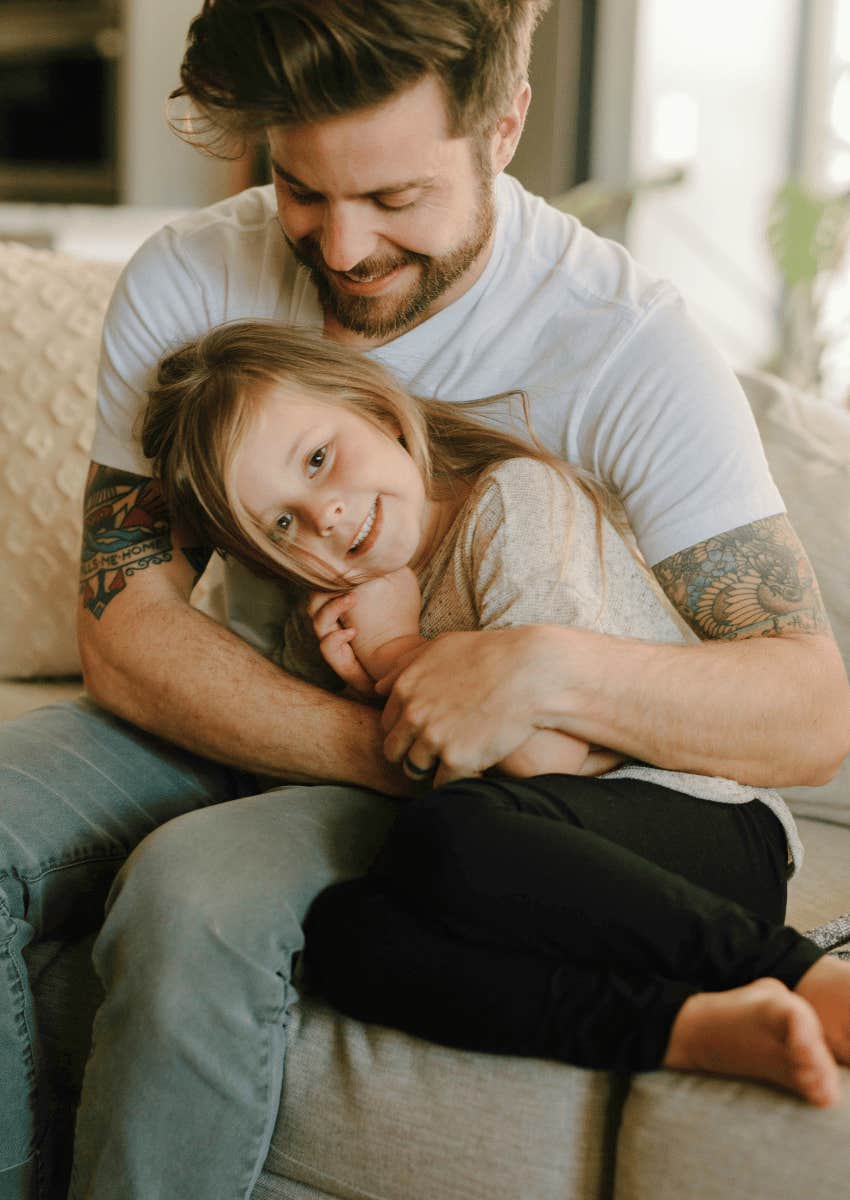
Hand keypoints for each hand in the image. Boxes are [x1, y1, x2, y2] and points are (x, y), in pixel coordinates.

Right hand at [308, 568, 421, 694]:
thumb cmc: (398, 621)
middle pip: (314, 600)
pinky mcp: (339, 661)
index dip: (329, 572)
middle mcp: (335, 621)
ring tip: (352, 599)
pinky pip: (327, 647)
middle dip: (325, 587)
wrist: (403, 657)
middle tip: (345, 577)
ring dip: (333, 608)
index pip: (326, 583)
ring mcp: (334, 640)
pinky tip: (352, 631)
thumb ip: (389, 567)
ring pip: (318, 621)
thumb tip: (388, 544)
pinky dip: (336, 639)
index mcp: (344, 602)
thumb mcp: (398, 586)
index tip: (342, 558)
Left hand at [376, 626, 557, 785]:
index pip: (388, 724)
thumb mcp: (441, 647)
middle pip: (394, 752)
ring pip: (415, 770)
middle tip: (439, 750)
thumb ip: (404, 666)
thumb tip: (379, 687)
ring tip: (457, 758)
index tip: (427, 730)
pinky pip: (443, 784)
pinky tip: (473, 768)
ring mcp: (433, 739)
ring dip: (433, 769)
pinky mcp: (457, 759)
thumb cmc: (490, 654)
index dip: (407, 730)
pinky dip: (456, 779)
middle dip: (412, 753)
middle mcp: (413, 714)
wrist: (531, 672)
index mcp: (405, 688)